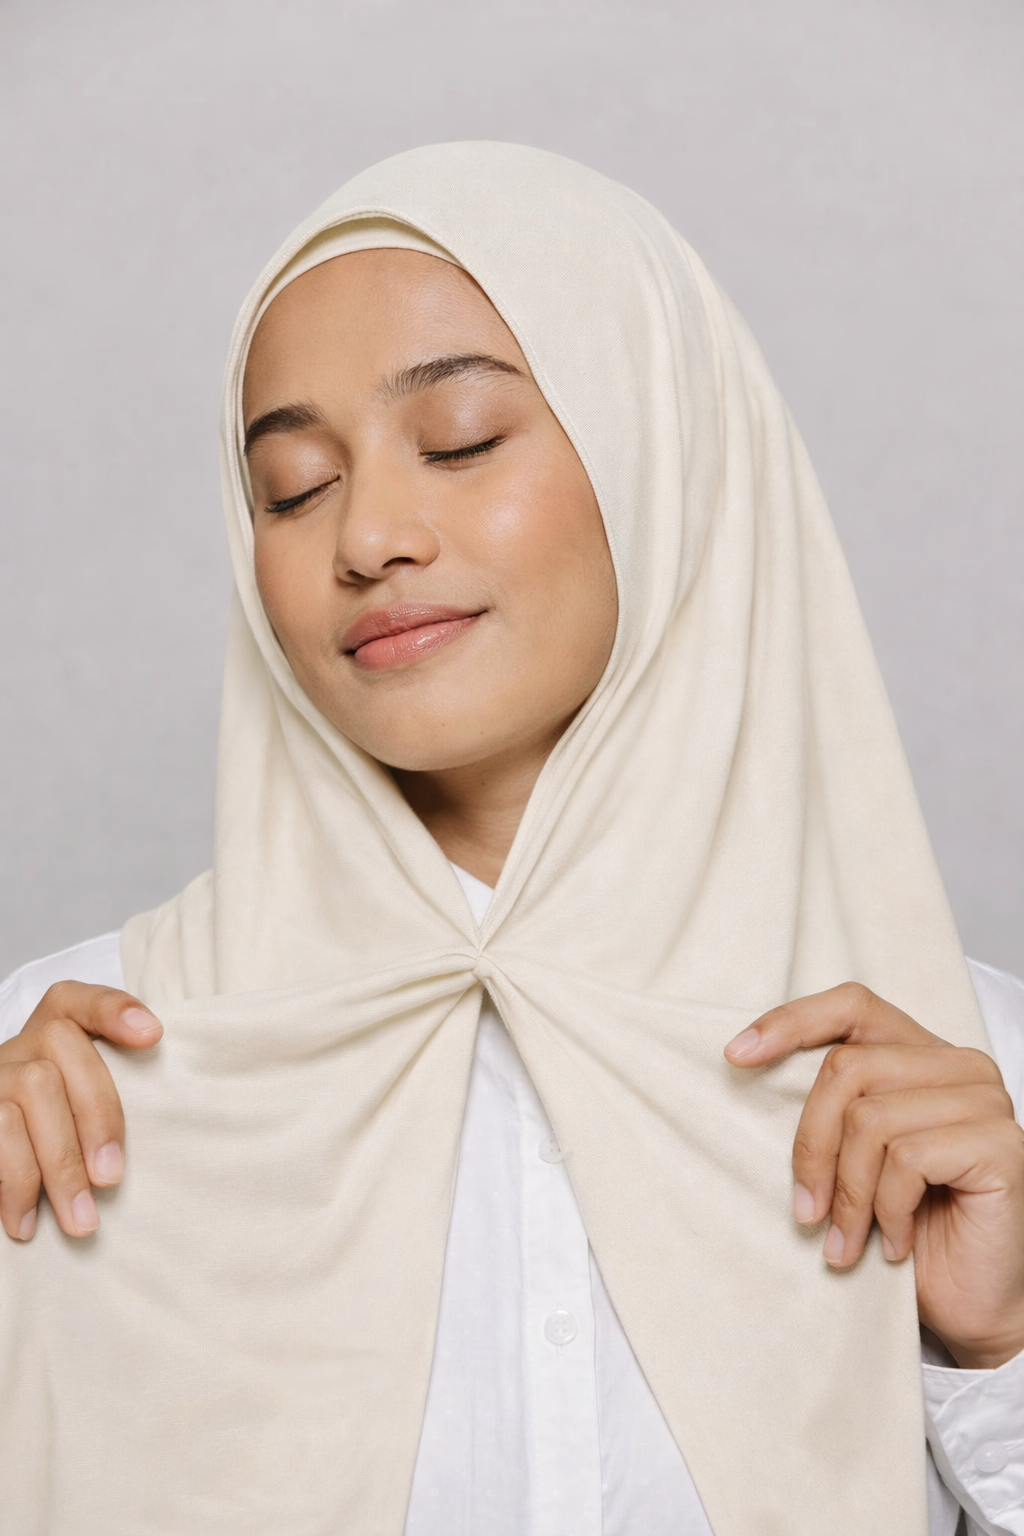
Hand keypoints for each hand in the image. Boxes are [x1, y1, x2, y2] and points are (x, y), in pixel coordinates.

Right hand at [0, 983, 161, 1240]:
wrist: (0, 1149)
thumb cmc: (58, 1132)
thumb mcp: (86, 1101)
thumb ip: (119, 1089)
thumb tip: (176, 1116)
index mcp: (54, 1029)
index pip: (82, 999)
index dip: (115, 1010)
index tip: (154, 1034)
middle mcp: (19, 1044)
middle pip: (60, 1046)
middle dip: (95, 1115)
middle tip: (111, 1178)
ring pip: (28, 1090)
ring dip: (58, 1163)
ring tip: (81, 1219)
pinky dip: (14, 1183)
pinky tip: (26, 1222)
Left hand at [725, 983, 1023, 1368]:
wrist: (974, 1304)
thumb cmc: (911, 1228)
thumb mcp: (856, 1156)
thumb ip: (831, 1107)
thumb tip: (746, 1064)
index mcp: (924, 1054)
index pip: (853, 1005)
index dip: (792, 1021)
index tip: (737, 1055)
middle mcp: (961, 1066)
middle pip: (847, 1068)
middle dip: (811, 1146)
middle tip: (807, 1211)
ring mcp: (987, 1101)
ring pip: (871, 1119)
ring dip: (848, 1194)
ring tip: (848, 1240)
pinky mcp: (1002, 1146)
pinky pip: (908, 1160)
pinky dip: (888, 1209)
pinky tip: (896, 1244)